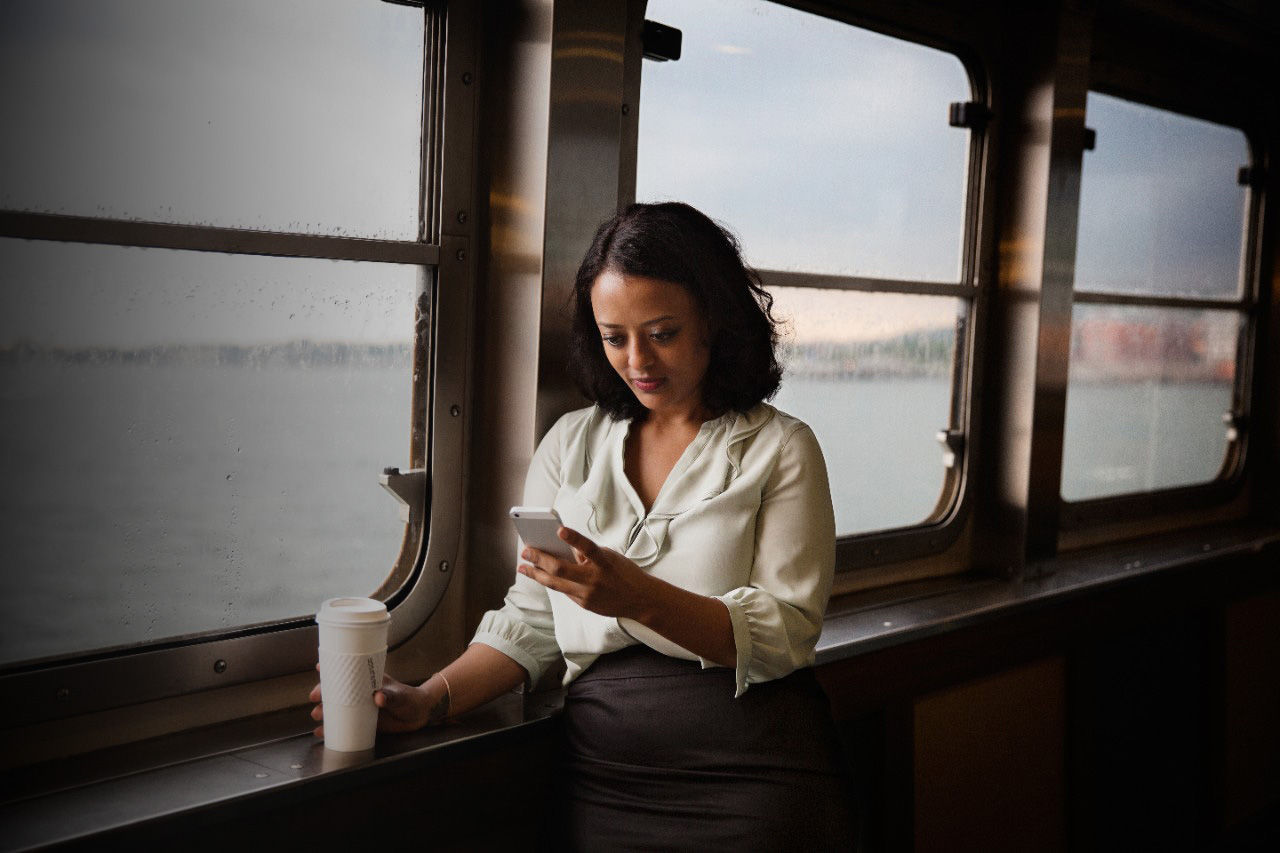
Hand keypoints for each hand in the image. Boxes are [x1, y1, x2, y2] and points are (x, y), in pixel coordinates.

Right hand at [309, 668, 448, 737]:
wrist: (419, 715)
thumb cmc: (410, 698)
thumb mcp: (399, 696)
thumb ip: (389, 696)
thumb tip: (378, 698)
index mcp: (369, 680)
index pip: (348, 671)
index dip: (333, 669)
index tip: (320, 668)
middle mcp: (360, 693)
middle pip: (337, 691)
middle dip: (323, 694)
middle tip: (315, 699)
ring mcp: (360, 708)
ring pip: (337, 709)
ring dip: (324, 712)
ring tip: (317, 717)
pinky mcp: (362, 723)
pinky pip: (344, 725)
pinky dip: (332, 729)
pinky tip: (322, 733)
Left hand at [518, 526, 656, 619]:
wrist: (640, 600)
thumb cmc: (624, 573)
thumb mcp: (610, 557)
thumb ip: (588, 555)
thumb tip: (563, 551)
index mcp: (604, 562)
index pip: (588, 548)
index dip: (574, 538)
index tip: (559, 530)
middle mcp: (594, 579)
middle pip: (560, 570)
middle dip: (539, 559)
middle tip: (526, 551)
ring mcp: (587, 594)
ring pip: (555, 584)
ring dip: (537, 574)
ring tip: (523, 567)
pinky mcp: (585, 605)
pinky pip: (565, 591)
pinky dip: (554, 582)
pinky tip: (542, 576)